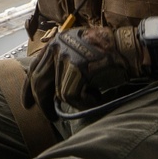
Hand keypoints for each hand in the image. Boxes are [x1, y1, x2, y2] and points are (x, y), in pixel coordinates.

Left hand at [24, 26, 144, 118]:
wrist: (130, 48)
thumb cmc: (109, 54)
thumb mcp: (81, 54)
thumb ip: (64, 66)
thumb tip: (51, 93)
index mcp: (57, 42)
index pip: (35, 67)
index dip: (29, 89)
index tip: (27, 104)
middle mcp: (58, 46)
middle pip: (40, 82)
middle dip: (43, 103)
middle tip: (51, 116)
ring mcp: (67, 56)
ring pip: (59, 92)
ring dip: (76, 102)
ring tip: (92, 99)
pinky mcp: (77, 67)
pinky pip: (71, 96)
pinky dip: (84, 103)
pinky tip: (96, 98)